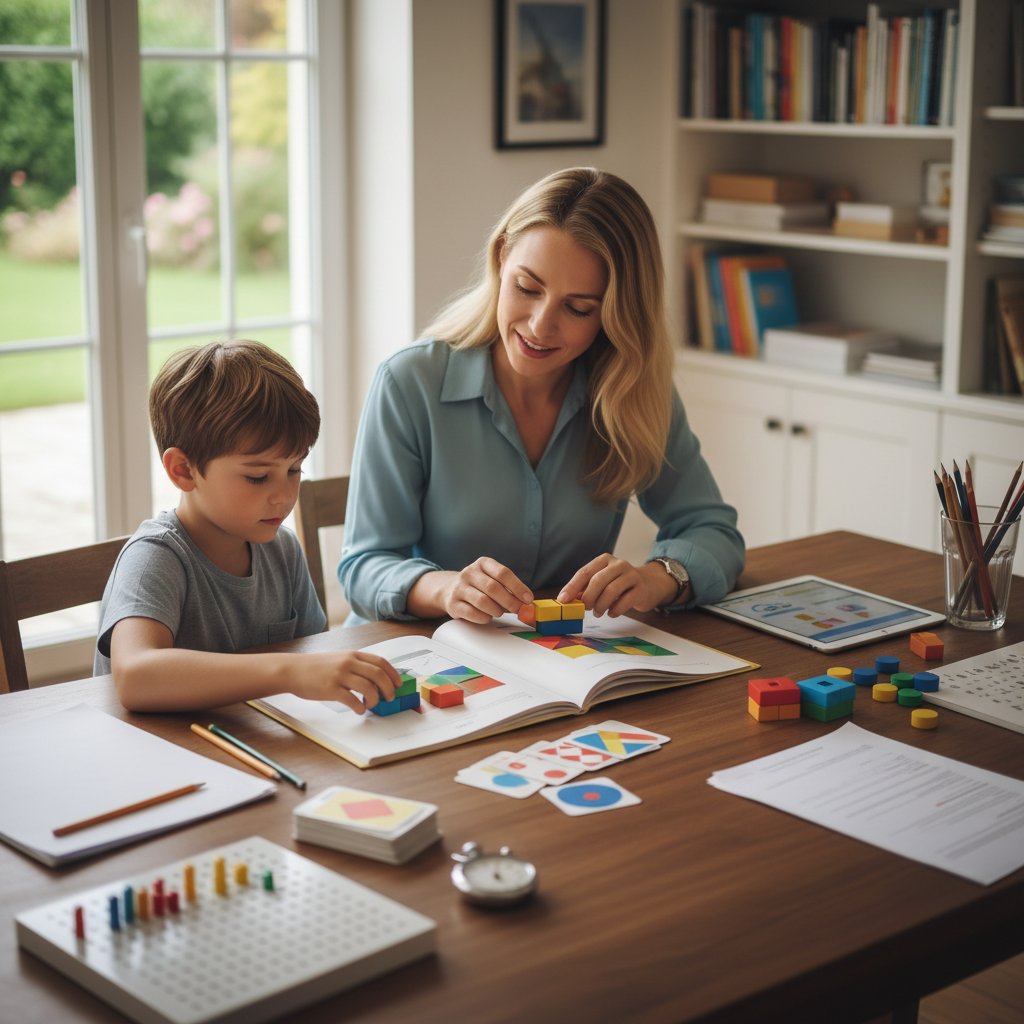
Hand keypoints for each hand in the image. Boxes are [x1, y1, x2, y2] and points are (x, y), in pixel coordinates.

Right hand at [290, 651, 401, 712]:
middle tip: (389, 698)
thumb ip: (356, 665)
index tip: (398, 684)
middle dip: (389, 689)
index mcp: (353, 655)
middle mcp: (349, 663)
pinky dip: (360, 707)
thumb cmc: (316, 666)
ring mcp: (340, 675)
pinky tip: (359, 709)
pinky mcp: (331, 689)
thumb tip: (375, 678)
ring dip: (375, 699)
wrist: (293, 670)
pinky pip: (352, 700)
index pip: (381, 662)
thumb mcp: (339, 658)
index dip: (393, 674)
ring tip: (371, 704)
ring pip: (368, 688)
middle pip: (379, 675)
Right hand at [439, 557, 533, 623]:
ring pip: (483, 601)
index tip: (528, 599)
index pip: (503, 573)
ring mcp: (459, 588)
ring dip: (496, 610)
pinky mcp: (453, 603)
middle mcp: (469, 573)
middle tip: (518, 610)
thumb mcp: (493, 579)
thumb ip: (509, 589)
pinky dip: (484, 618)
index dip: (518, 587)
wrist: (449, 589)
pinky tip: (487, 616)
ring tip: (499, 612)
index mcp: (483, 563)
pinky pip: (472, 613)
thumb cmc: (478, 586)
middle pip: (493, 588)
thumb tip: (526, 603)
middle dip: (509, 601)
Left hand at [557, 554, 677, 616]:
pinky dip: (615, 610)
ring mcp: (632, 575)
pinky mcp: (641, 589)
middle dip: (588, 597)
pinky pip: (625, 601)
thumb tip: (568, 599)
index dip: (572, 587)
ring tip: (598, 613)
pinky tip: (612, 613)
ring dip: (601, 605)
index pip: (584, 572)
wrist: (650, 584)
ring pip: (611, 591)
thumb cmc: (621, 584)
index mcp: (605, 560)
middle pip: (598, 581)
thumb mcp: (603, 581)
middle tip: (584, 608)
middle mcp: (619, 564)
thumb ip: (586, 588)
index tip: (563, 600)